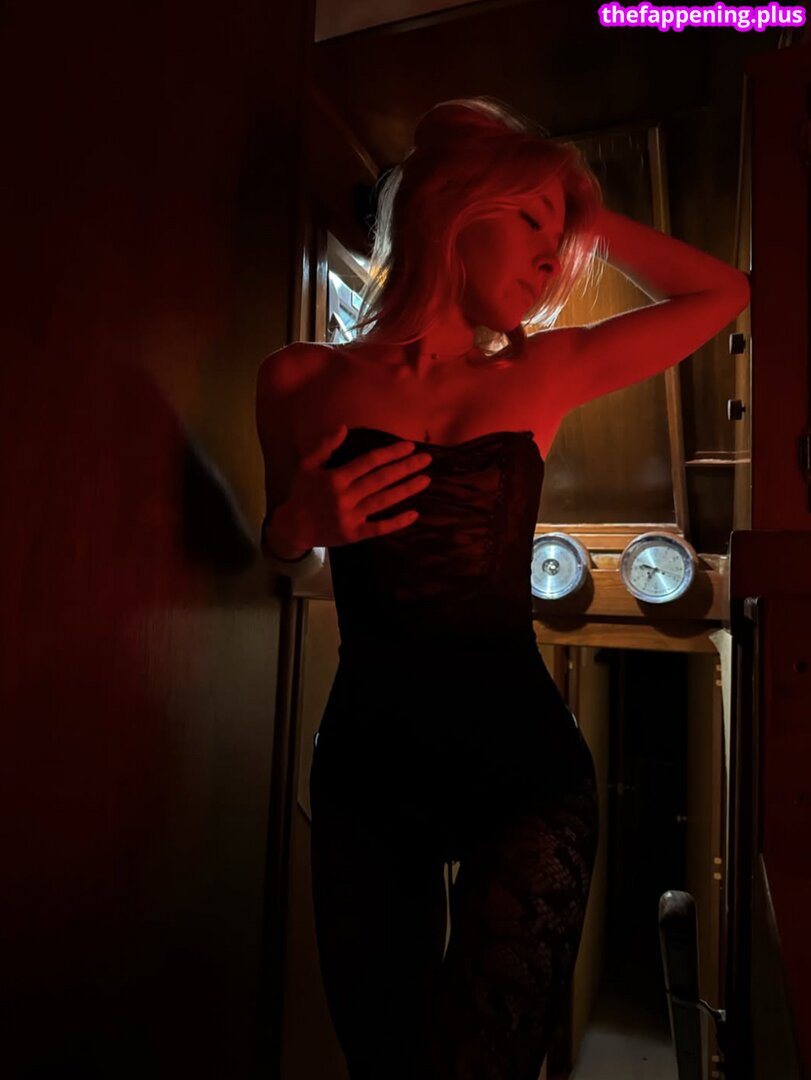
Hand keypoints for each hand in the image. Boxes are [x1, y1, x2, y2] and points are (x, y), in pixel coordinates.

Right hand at [280, 425, 432, 547]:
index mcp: (335, 478)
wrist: (293, 526)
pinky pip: (379, 528)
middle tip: (426, 459)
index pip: (368, 462)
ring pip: (383, 501)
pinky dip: (397, 522)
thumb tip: (344, 427)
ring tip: (425, 479)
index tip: (409, 446)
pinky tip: (414, 514)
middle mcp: (344, 497)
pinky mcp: (354, 534)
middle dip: (405, 468)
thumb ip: (325, 446)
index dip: (390, 453)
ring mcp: (350, 517)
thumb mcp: (307, 465)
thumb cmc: (302, 492)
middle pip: (381, 479)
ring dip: (406, 490)